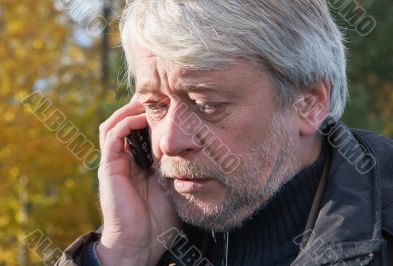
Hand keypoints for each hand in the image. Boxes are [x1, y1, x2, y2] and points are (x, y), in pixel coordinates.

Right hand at [96, 100, 179, 265]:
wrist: (142, 242)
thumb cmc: (159, 217)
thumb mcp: (171, 183)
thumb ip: (173, 164)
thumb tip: (189, 146)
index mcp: (138, 162)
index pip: (139, 130)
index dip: (150, 115)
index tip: (169, 103)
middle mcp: (124, 158)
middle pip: (125, 122)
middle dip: (139, 107)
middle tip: (158, 95)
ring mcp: (115, 162)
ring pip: (114, 124)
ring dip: (130, 110)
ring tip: (148, 101)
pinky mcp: (109, 167)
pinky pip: (112, 137)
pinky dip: (125, 123)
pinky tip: (142, 118)